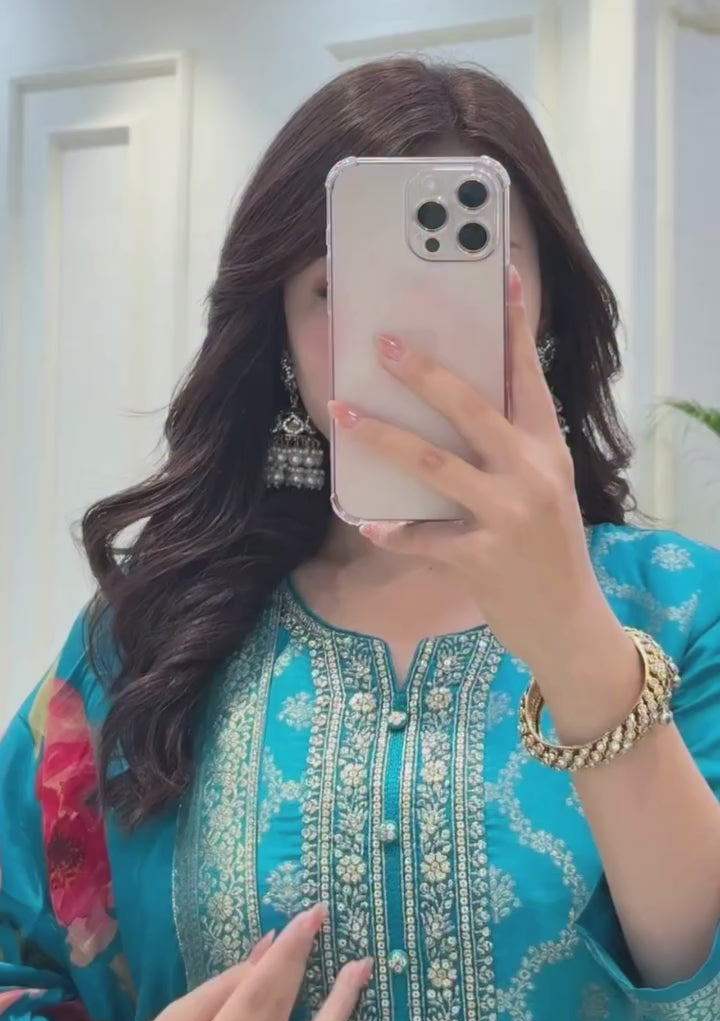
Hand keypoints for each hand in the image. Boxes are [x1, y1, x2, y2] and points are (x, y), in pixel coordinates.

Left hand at [329, 266, 616, 679]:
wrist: (567, 620)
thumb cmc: (548, 547)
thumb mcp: (546, 488)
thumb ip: (511, 448)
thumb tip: (454, 405)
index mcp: (548, 449)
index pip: (528, 377)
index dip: (512, 326)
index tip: (498, 273)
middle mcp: (531, 474)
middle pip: (470, 408)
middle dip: (422, 372)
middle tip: (382, 342)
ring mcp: (506, 516)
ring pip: (432, 465)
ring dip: (382, 437)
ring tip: (342, 413)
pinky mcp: (479, 558)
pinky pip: (420, 537)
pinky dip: (391, 531)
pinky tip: (367, 522)